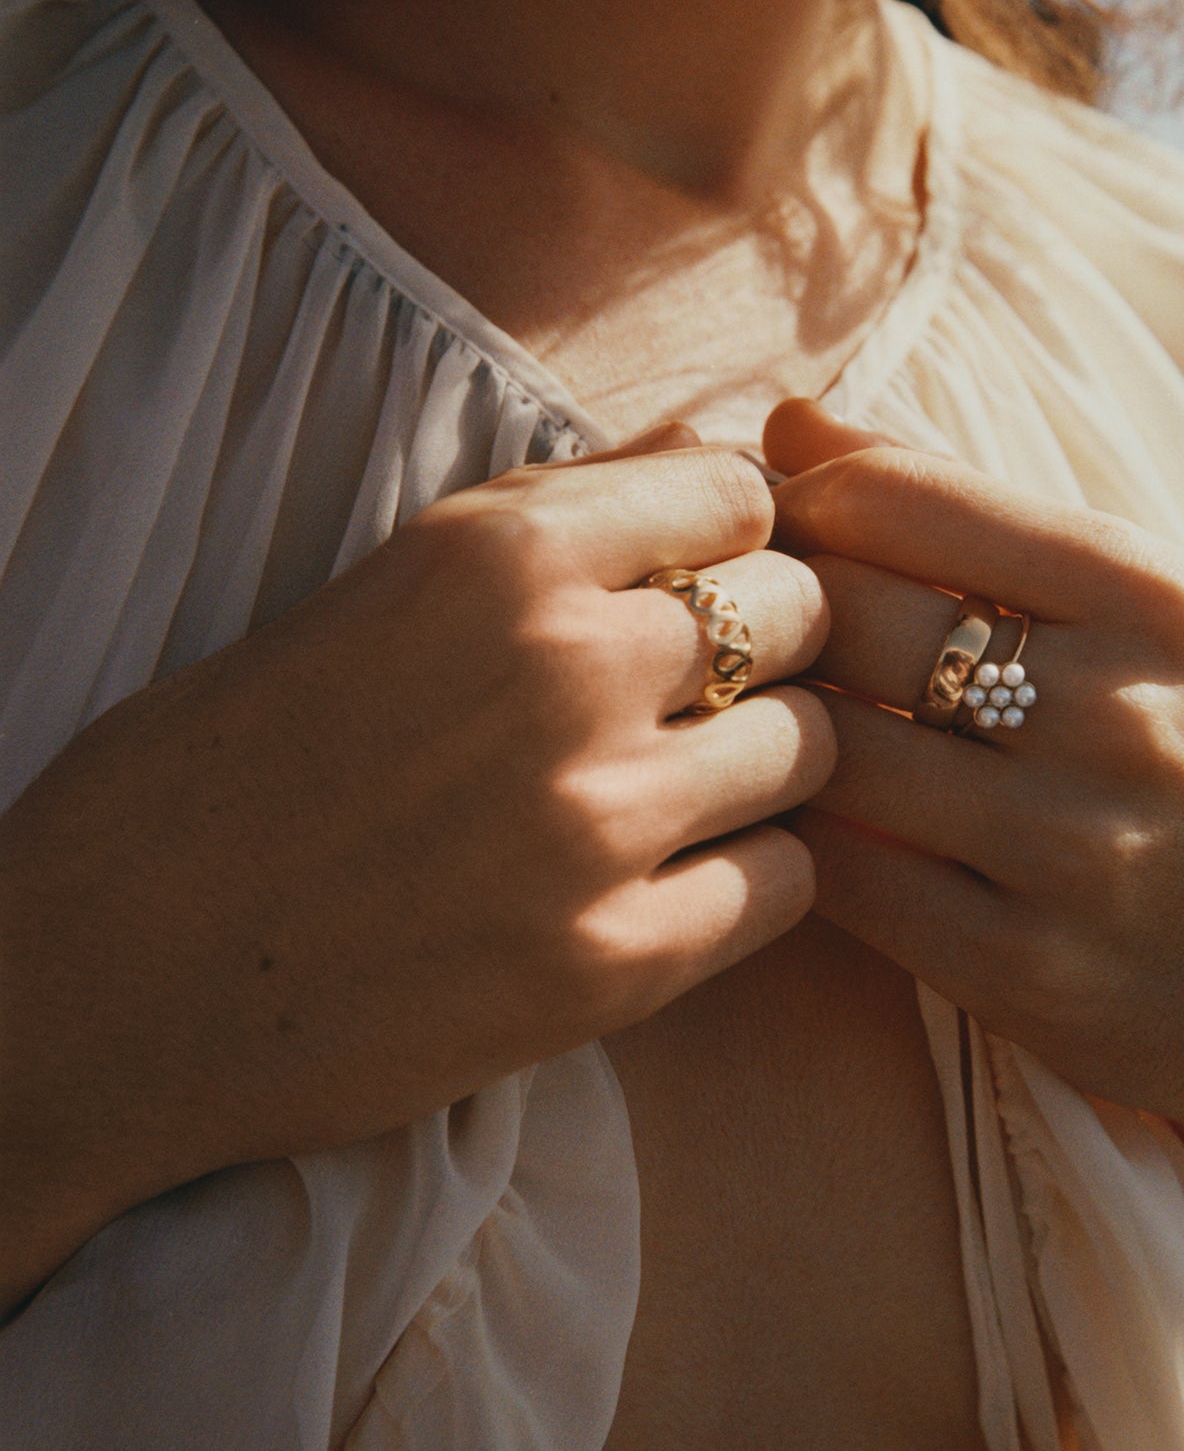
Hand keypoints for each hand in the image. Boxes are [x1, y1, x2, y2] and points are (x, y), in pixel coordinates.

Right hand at [0, 426, 832, 1306]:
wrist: (105, 980)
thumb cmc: (212, 773)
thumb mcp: (374, 588)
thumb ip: (545, 532)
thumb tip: (709, 470)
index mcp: (494, 552)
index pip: (738, 494)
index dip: (735, 535)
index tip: (709, 576)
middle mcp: (566, 666)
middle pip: (800, 611)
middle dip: (776, 638)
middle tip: (717, 686)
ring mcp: (596, 822)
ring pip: (811, 746)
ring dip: (774, 758)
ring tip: (699, 785)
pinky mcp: (607, 967)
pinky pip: (790, 886)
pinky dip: (759, 873)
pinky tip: (685, 878)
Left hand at [764, 400, 1183, 1175]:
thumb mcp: (1136, 618)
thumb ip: (964, 509)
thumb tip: (789, 418)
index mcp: (1150, 597)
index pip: (903, 495)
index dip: (797, 504)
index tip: (772, 536)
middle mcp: (1122, 712)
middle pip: (851, 614)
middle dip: (768, 617)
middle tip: (736, 635)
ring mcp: (1076, 851)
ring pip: (830, 750)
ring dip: (762, 733)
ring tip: (749, 727)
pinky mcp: (1028, 974)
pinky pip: (842, 881)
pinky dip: (792, 844)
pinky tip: (791, 827)